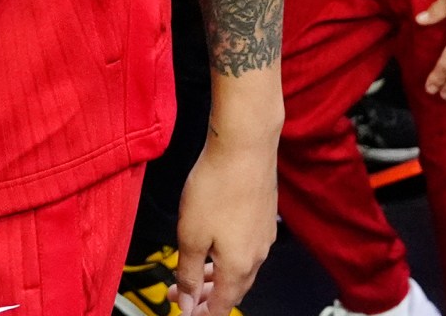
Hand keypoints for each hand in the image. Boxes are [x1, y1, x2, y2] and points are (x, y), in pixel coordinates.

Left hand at [174, 127, 277, 314]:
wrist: (245, 145)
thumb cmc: (218, 186)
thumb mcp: (191, 236)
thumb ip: (189, 273)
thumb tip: (188, 302)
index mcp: (239, 266)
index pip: (222, 306)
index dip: (202, 314)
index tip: (185, 312)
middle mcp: (257, 255)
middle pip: (233, 289)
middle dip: (206, 295)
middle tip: (181, 292)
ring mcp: (263, 235)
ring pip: (240, 267)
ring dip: (217, 274)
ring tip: (195, 268)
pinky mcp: (264, 216)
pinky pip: (246, 247)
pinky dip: (228, 254)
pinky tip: (215, 242)